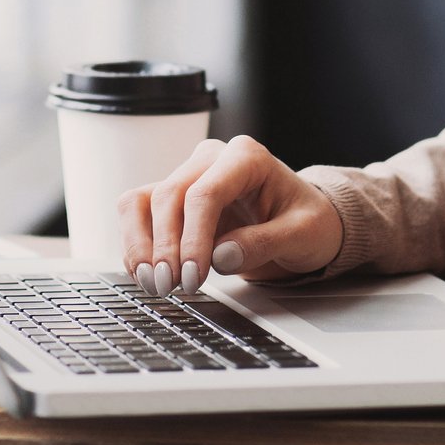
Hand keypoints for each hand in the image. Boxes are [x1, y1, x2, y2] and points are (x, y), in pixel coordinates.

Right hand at [116, 135, 342, 295]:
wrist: (303, 223)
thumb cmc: (308, 222)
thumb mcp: (303, 234)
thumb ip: (264, 242)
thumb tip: (220, 257)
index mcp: (246, 157)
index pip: (205, 193)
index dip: (193, 237)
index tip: (193, 277)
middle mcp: (210, 160)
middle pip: (169, 196)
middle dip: (165, 246)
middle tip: (171, 287)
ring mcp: (188, 176)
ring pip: (143, 201)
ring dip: (140, 244)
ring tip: (152, 283)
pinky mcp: (174, 200)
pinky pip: (140, 215)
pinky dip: (136, 246)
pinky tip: (147, 275)